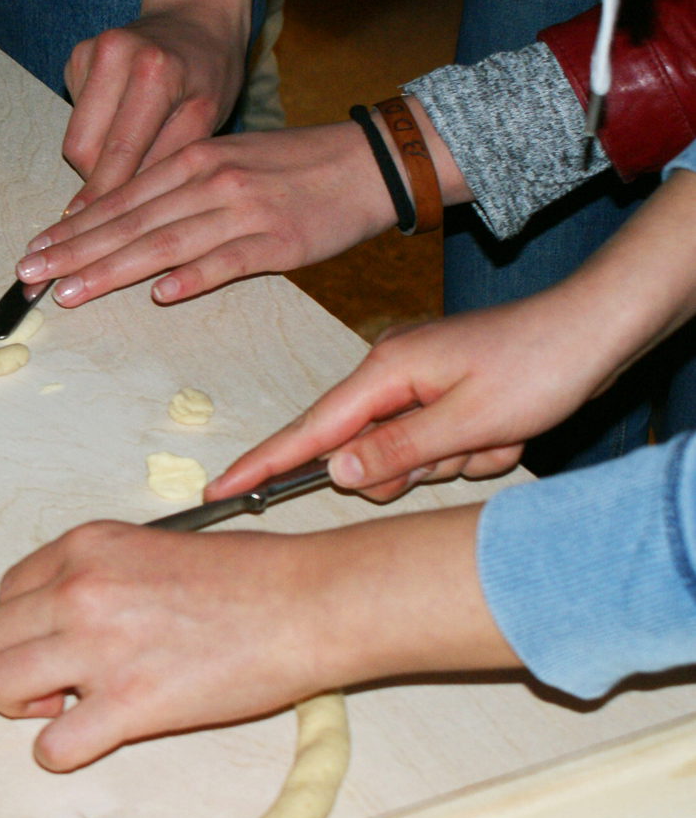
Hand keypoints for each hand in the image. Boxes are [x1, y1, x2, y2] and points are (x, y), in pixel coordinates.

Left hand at [0, 509, 512, 771]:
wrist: (307, 603)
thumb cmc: (251, 576)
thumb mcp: (155, 543)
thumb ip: (102, 572)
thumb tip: (73, 610)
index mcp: (85, 547)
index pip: (8, 591)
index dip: (25, 624)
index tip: (53, 639)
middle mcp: (79, 589)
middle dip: (15, 664)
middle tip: (56, 678)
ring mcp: (99, 647)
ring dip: (25, 706)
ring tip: (67, 707)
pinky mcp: (128, 704)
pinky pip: (51, 746)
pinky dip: (60, 752)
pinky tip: (92, 738)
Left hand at [19, 121, 399, 307]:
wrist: (369, 162)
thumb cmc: (292, 168)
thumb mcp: (226, 163)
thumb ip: (175, 190)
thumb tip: (120, 222)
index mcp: (192, 161)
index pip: (119, 199)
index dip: (72, 229)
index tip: (33, 252)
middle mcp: (209, 181)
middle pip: (130, 222)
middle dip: (74, 251)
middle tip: (28, 277)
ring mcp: (243, 211)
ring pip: (165, 242)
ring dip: (112, 269)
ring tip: (69, 291)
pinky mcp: (278, 242)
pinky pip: (228, 261)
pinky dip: (193, 277)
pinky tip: (159, 294)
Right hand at [61, 7, 249, 213]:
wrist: (195, 14)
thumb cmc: (210, 70)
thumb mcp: (207, 115)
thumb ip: (168, 159)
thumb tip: (129, 211)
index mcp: (154, 70)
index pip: (118, 151)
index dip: (104, 199)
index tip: (93, 238)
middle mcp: (114, 54)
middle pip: (82, 148)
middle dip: (98, 184)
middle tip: (119, 209)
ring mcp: (89, 51)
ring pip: (74, 138)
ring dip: (97, 161)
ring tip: (133, 158)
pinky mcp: (75, 57)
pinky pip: (76, 117)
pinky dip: (97, 133)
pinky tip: (124, 122)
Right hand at [210, 166, 695, 502]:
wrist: (598, 329)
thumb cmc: (540, 366)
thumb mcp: (468, 421)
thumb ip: (395, 450)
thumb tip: (334, 472)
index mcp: (385, 372)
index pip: (307, 430)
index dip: (263, 463)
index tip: (219, 488)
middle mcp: (390, 374)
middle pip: (361, 452)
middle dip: (410, 467)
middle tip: (463, 450)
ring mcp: (415, 382)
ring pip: (404, 454)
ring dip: (449, 459)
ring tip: (496, 434)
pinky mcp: (439, 393)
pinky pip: (434, 444)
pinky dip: (468, 449)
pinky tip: (503, 430)